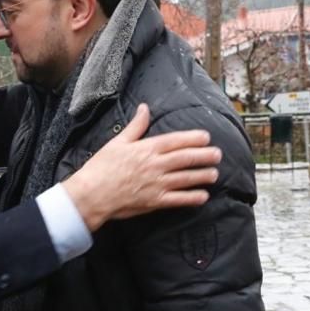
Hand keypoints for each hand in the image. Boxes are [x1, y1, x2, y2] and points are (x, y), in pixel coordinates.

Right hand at [62, 104, 220, 231]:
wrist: (91, 193)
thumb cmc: (101, 167)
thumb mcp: (117, 142)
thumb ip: (136, 126)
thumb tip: (144, 108)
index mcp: (146, 148)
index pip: (176, 140)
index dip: (193, 138)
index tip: (206, 137)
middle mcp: (155, 165)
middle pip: (186, 158)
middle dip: (204, 156)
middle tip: (218, 154)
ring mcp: (156, 184)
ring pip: (186, 178)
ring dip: (202, 176)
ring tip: (214, 174)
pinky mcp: (154, 201)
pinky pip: (178, 200)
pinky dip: (192, 198)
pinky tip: (203, 196)